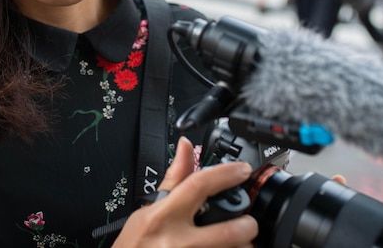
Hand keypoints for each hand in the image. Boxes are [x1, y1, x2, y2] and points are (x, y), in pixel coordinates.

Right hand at [113, 137, 256, 247]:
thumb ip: (174, 179)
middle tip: (247, 223)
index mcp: (163, 217)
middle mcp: (177, 242)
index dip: (225, 174)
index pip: (198, 186)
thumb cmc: (135, 245)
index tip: (242, 170)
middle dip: (246, 226)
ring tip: (237, 242)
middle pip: (228, 231)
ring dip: (241, 246)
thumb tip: (186, 146)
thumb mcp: (148, 209)